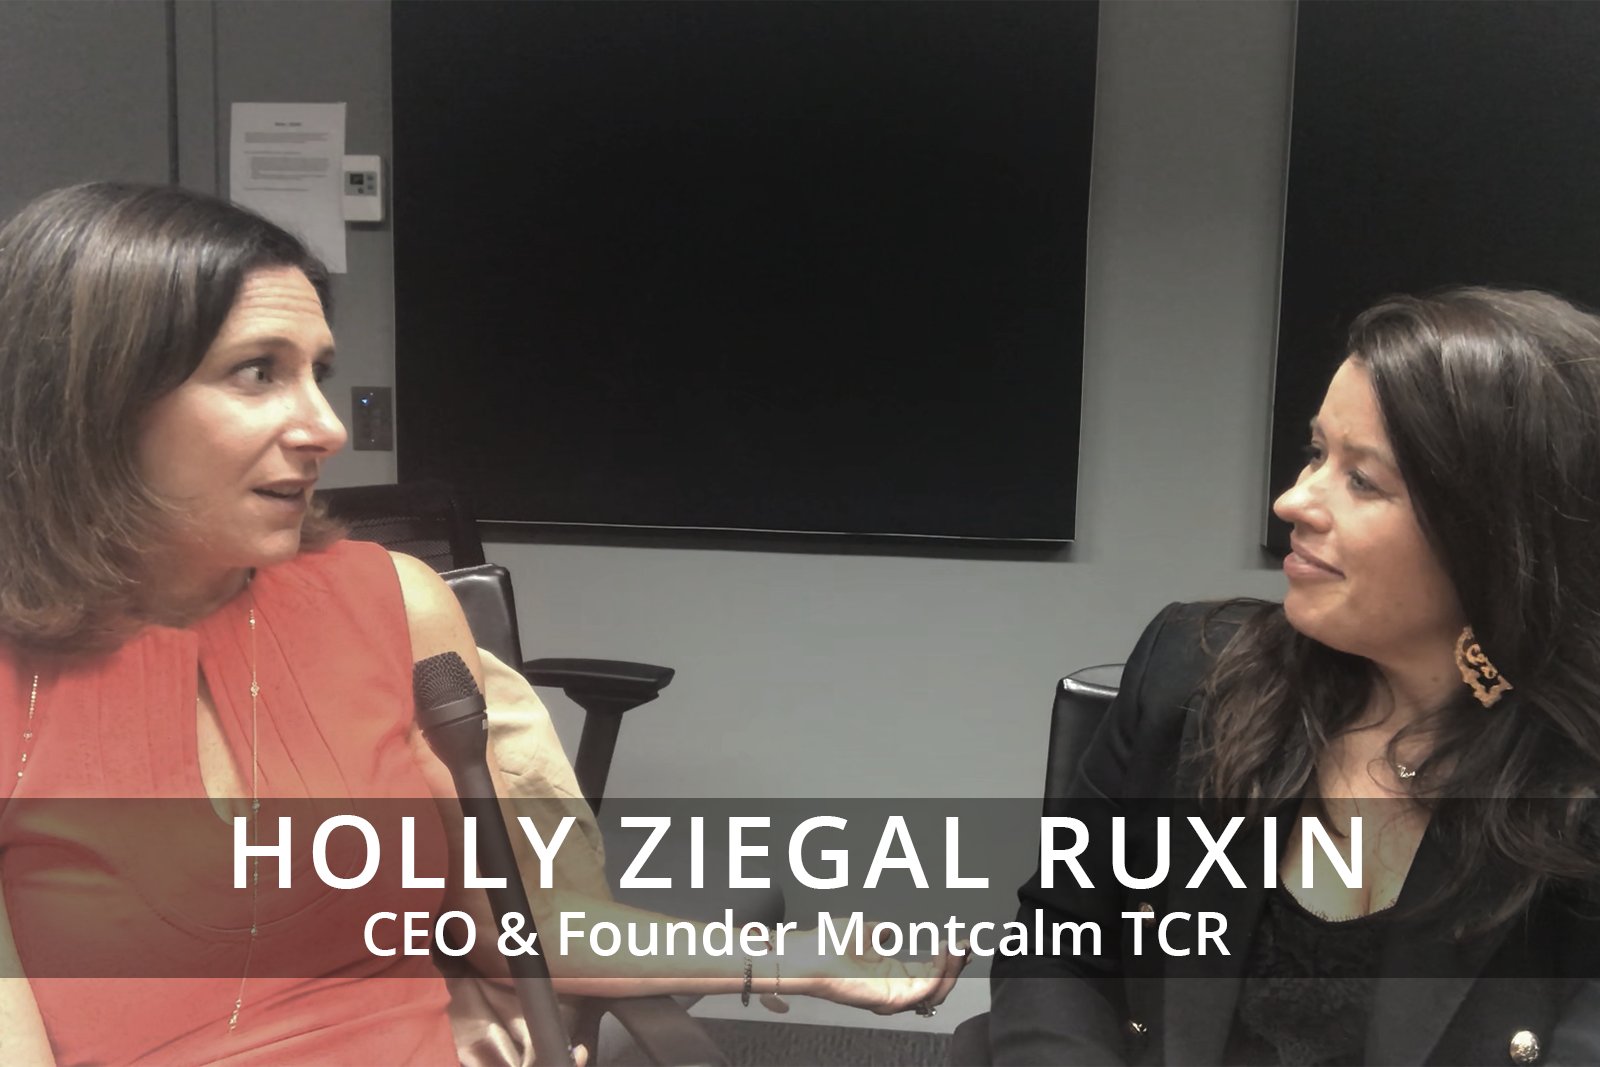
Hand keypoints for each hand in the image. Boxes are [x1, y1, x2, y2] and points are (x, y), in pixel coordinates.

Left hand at [787, 924, 969, 1015]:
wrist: (810, 953)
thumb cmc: (826, 946)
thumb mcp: (862, 933)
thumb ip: (880, 933)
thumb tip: (890, 929)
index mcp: (890, 976)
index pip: (929, 973)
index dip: (948, 959)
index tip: (960, 942)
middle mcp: (894, 989)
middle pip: (938, 985)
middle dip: (956, 965)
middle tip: (965, 945)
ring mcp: (892, 997)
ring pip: (937, 991)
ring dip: (952, 968)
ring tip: (958, 947)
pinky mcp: (890, 999)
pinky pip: (925, 990)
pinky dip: (940, 971)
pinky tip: (943, 953)